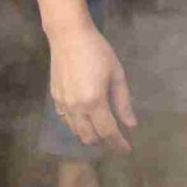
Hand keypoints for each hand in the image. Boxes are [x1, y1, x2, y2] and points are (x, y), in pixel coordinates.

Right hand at [47, 22, 134, 153]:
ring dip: (90, 135)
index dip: (118, 144)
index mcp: (94, 101)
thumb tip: (131, 125)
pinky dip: (77, 125)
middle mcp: (76, 108)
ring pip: (76, 132)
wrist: (68, 36)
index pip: (108, 132)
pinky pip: (66, 121)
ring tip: (102, 130)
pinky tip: (85, 119)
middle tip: (116, 140)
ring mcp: (63, 104)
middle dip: (104, 142)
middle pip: (90, 137)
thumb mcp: (117, 74)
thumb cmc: (97, 51)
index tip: (127, 150)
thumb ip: (123, 102)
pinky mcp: (55, 99)